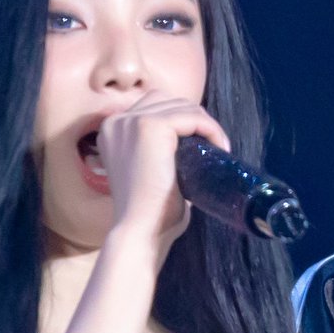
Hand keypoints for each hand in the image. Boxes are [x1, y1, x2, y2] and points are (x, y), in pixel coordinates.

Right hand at [95, 91, 231, 250]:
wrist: (141, 231)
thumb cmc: (151, 215)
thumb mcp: (153, 175)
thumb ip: (164, 158)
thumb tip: (195, 154)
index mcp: (113, 131)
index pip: (155, 108)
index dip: (183, 122)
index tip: (204, 147)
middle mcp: (116, 121)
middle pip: (167, 101)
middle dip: (195, 120)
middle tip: (215, 148)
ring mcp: (130, 121)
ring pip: (181, 106)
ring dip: (205, 124)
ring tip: (219, 148)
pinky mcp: (149, 126)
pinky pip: (191, 116)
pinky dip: (210, 128)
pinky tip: (220, 147)